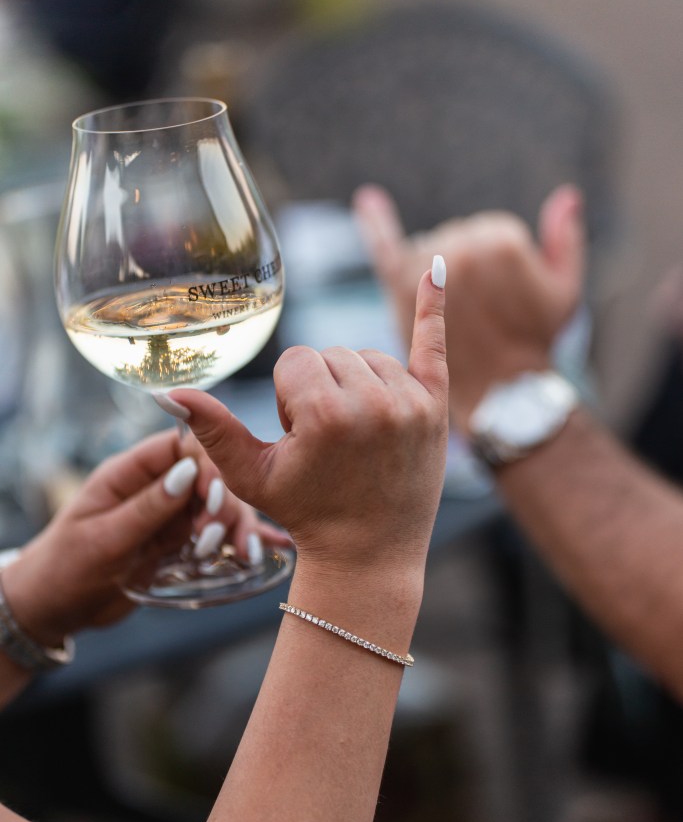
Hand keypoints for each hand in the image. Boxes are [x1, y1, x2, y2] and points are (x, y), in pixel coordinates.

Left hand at [2, 430, 289, 646]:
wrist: (53, 610)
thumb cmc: (64, 568)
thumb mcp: (103, 539)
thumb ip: (148, 507)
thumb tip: (190, 471)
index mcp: (130, 473)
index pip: (181, 446)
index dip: (207, 464)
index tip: (215, 497)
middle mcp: (155, 489)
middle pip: (208, 478)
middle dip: (222, 506)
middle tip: (214, 540)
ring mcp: (169, 517)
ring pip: (217, 510)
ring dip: (233, 528)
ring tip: (241, 555)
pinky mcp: (179, 545)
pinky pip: (215, 537)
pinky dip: (236, 543)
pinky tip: (264, 551)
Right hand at [170, 269, 448, 588]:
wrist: (371, 554)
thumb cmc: (304, 514)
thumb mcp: (251, 475)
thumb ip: (211, 428)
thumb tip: (162, 392)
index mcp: (326, 413)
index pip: (295, 362)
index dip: (290, 400)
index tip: (302, 439)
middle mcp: (374, 401)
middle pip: (330, 354)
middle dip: (321, 390)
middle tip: (331, 444)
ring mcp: (411, 402)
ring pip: (367, 355)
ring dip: (355, 384)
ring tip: (357, 436)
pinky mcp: (437, 406)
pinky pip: (432, 343)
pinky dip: (432, 307)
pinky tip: (435, 267)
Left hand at [353, 183, 584, 433]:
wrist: (501, 390)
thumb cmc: (535, 341)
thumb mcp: (565, 291)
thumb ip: (566, 240)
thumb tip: (566, 195)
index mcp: (503, 240)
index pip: (488, 231)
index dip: (496, 266)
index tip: (501, 297)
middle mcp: (463, 248)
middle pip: (454, 238)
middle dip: (465, 270)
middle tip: (479, 311)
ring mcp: (429, 266)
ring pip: (427, 249)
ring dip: (436, 274)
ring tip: (456, 312)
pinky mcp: (401, 287)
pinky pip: (386, 248)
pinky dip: (376, 224)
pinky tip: (368, 200)